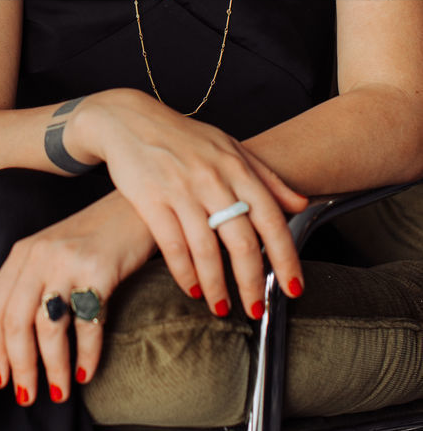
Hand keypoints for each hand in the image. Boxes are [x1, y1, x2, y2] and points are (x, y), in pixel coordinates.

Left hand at [0, 190, 153, 406]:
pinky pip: (88, 324)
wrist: (134, 209)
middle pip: (16, 322)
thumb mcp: (52, 253)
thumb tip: (17, 344)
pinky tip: (87, 373)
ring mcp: (68, 262)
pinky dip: (87, 355)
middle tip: (26, 396)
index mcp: (21, 253)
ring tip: (59, 392)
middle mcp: (39, 256)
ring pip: (49, 328)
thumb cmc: (94, 238)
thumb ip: (31, 285)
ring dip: (53, 368)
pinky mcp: (99, 270)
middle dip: (20, 367)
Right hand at [68, 89, 307, 319]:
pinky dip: (185, 273)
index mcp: (236, 167)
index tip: (293, 288)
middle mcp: (212, 179)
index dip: (286, 257)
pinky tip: (193, 289)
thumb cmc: (183, 137)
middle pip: (241, 241)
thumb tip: (302, 203)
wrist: (128, 120)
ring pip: (206, 249)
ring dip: (217, 286)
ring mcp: (180, 190)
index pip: (271, 220)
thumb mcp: (229, 147)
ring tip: (222, 308)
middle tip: (256, 310)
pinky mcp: (150, 200)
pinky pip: (172, 246)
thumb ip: (266, 177)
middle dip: (252, 282)